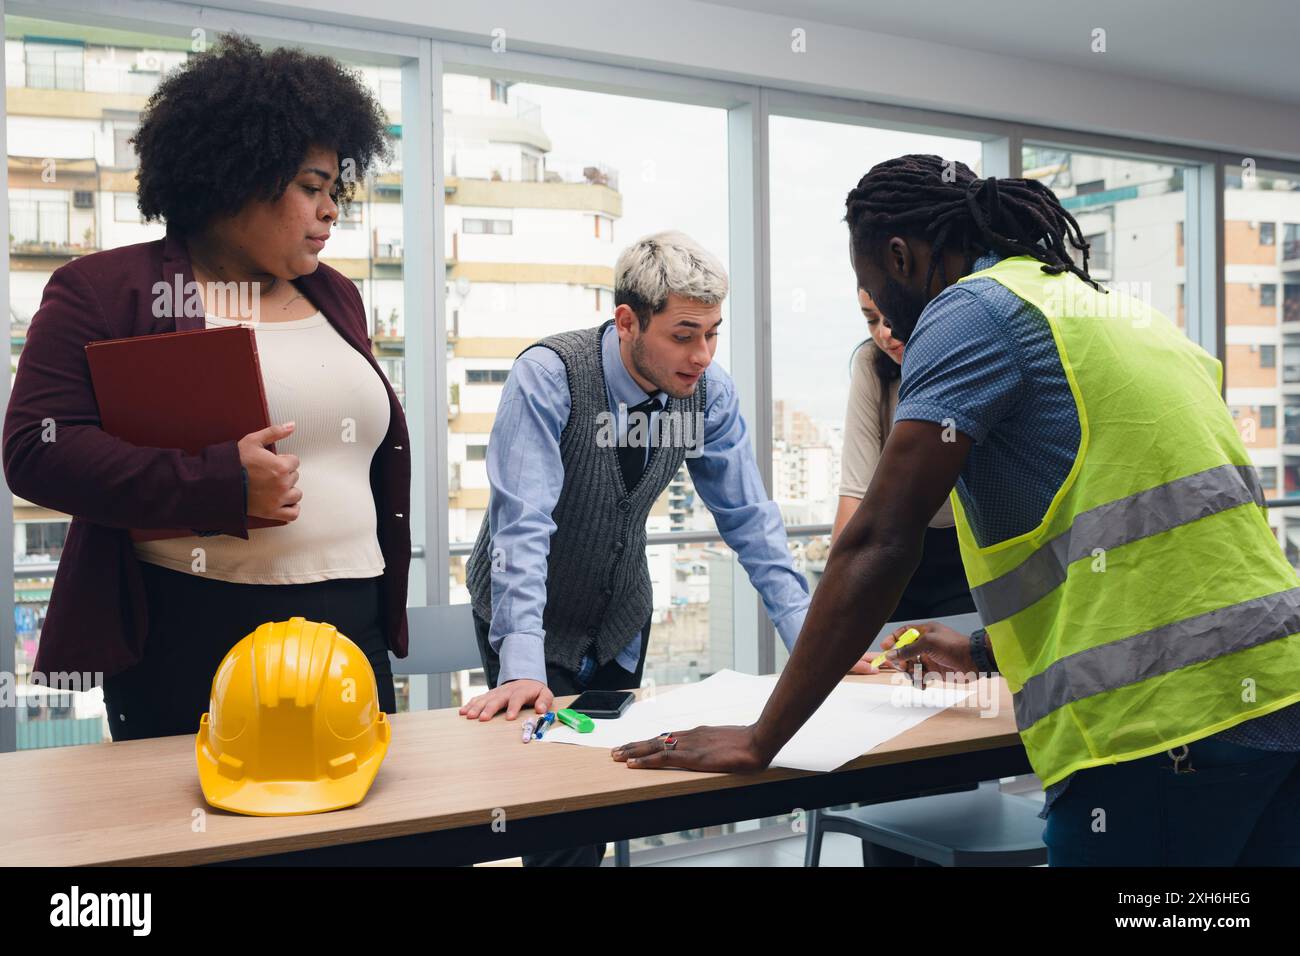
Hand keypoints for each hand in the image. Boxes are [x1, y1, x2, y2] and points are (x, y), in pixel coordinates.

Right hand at [239, 422, 301, 521]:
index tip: (272, 462)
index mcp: (280, 467)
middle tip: (268, 474)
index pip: (294, 461)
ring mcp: (278, 500)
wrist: (218, 483)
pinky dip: (291, 508)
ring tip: (274, 487)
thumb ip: (275, 432)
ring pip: (296, 494)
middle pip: (295, 477)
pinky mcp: (272, 512)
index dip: (283, 460)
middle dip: (284, 474)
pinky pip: (293, 513)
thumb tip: (292, 425)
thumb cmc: (233, 463)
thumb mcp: (253, 441)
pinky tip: (284, 502)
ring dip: (288, 491)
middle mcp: (282, 484)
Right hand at [458, 679, 553, 720]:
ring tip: (469, 716)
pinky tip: (463, 711)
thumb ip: (545, 701)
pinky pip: (478, 698)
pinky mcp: (490, 695)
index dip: (513, 707)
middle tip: (483, 719)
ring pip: (485, 699)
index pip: (517, 699)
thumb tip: (541, 709)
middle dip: (489, 709)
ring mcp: (497, 692)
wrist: (525, 679)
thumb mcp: (545, 693)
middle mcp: (507, 691)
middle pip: (497, 699)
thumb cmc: (534, 691)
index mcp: (521, 691)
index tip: (510, 718)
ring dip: (476, 707)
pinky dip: (470, 704)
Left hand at [611, 725, 768, 772]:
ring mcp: (688, 745)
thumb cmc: (747, 743)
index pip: (667, 737)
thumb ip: (715, 747)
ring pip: (653, 746)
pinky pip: (662, 757)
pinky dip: (645, 760)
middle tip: (616, 751)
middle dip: (634, 746)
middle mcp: (688, 736)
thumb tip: (711, 752)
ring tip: (617, 756)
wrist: (756, 741)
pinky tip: (632, 764)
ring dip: (633, 751)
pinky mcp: (690, 756)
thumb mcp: (726, 744)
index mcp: (697, 734)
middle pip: (655, 740)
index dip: (649, 743)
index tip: (636, 746)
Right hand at [873, 621, 975, 678]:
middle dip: (900, 660)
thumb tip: (890, 655)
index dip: (892, 640)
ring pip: (910, 667)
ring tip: (918, 676)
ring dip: (910, 673)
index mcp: (924, 632)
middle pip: (903, 652)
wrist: (974, 662)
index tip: (884, 648)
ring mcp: (929, 659)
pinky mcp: (934, 672)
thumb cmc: (954, 646)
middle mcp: (925, 645)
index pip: (903, 633)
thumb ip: (908, 649)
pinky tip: (923, 684)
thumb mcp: (928, 643)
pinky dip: (918, 682)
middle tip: (903, 666)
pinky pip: (919, 677)